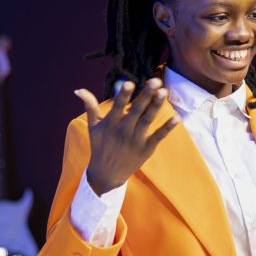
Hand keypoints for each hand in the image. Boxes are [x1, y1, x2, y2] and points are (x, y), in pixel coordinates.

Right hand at [74, 78, 179, 195]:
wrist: (107, 174)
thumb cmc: (100, 146)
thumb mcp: (92, 127)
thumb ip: (90, 107)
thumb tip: (78, 90)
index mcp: (110, 124)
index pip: (117, 106)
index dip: (123, 95)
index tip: (129, 82)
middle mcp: (123, 131)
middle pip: (136, 110)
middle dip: (146, 95)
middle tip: (155, 81)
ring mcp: (136, 140)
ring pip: (148, 120)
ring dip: (156, 106)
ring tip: (164, 92)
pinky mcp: (147, 148)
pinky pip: (158, 136)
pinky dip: (167, 128)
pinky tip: (176, 117)